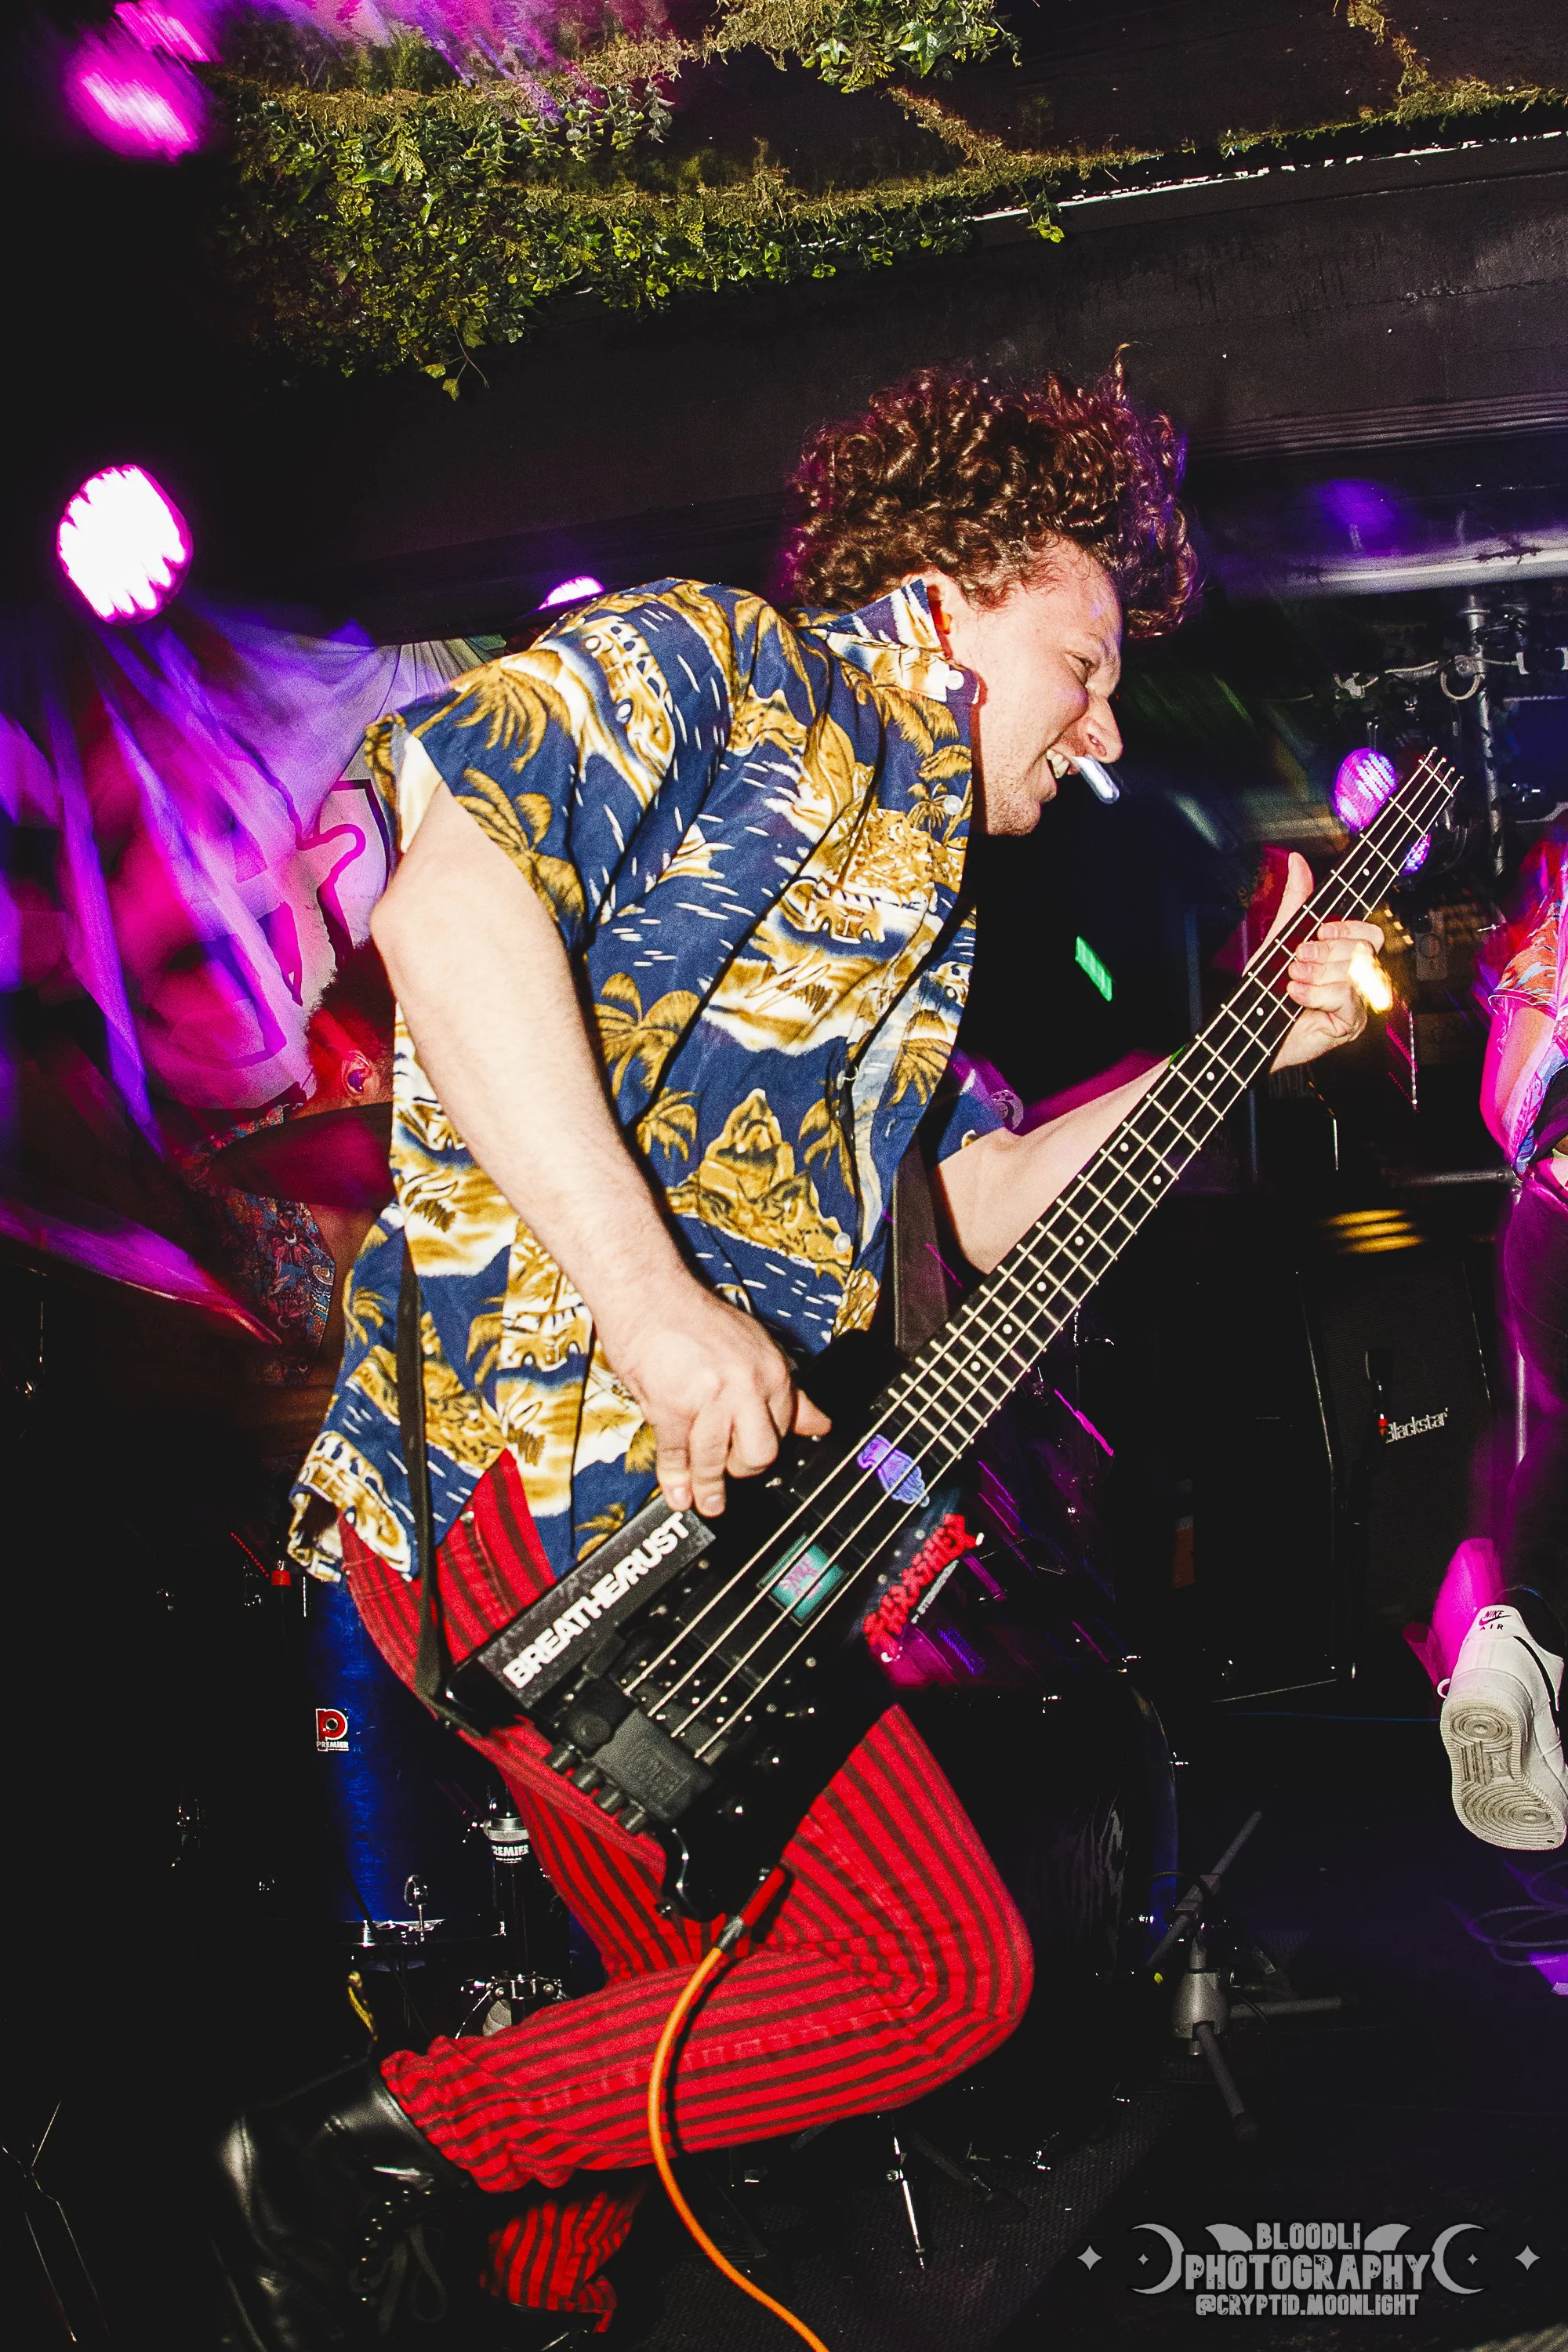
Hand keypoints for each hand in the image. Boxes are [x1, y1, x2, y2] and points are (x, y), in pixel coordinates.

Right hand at [600, 1277, 830, 1517]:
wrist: (648, 1293)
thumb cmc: (692, 1315)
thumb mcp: (753, 1347)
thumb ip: (785, 1391)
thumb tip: (819, 1423)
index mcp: (772, 1370)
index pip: (784, 1429)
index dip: (766, 1450)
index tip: (754, 1463)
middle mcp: (747, 1384)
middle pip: (760, 1454)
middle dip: (744, 1471)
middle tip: (730, 1477)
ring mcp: (710, 1397)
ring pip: (716, 1460)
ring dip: (708, 1487)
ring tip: (706, 1502)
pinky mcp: (673, 1406)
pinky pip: (678, 1454)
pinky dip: (675, 1479)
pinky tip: (677, 1492)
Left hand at [1266, 850, 1385, 1070]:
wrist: (1250, 1027)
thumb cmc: (1267, 990)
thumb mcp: (1279, 939)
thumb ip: (1295, 902)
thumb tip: (1298, 861)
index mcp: (1342, 956)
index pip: (1369, 932)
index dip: (1348, 927)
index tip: (1321, 931)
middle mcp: (1354, 978)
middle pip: (1365, 949)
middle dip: (1325, 951)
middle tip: (1298, 960)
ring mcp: (1356, 1002)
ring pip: (1354, 972)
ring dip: (1316, 973)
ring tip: (1292, 980)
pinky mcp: (1350, 1023)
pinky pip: (1345, 996)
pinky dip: (1315, 993)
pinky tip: (1297, 996)